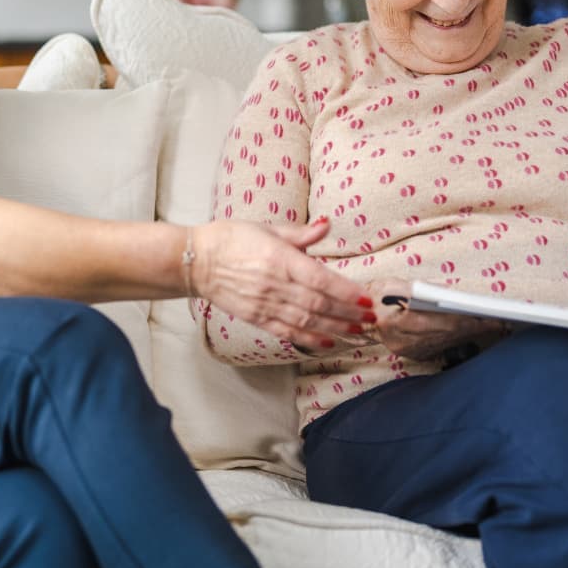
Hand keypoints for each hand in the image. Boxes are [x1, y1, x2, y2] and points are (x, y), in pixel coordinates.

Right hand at [191, 218, 375, 350]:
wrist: (196, 261)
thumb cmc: (231, 239)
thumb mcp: (266, 228)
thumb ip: (299, 233)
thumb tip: (326, 224)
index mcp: (279, 258)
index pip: (320, 278)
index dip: (345, 291)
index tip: (365, 297)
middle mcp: (274, 285)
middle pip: (318, 304)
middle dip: (348, 313)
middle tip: (371, 318)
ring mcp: (265, 304)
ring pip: (307, 321)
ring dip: (336, 328)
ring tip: (358, 332)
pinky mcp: (256, 318)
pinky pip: (287, 331)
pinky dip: (309, 339)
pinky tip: (328, 342)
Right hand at [367, 279, 503, 359]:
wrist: (362, 311)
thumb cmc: (382, 293)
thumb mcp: (399, 285)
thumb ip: (424, 290)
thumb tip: (454, 295)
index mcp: (393, 320)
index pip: (436, 321)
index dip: (462, 318)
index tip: (483, 314)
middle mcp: (400, 340)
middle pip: (445, 334)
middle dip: (473, 326)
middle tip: (498, 320)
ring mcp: (407, 350)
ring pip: (447, 342)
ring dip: (470, 333)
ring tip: (492, 324)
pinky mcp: (413, 355)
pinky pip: (442, 347)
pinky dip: (459, 338)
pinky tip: (473, 331)